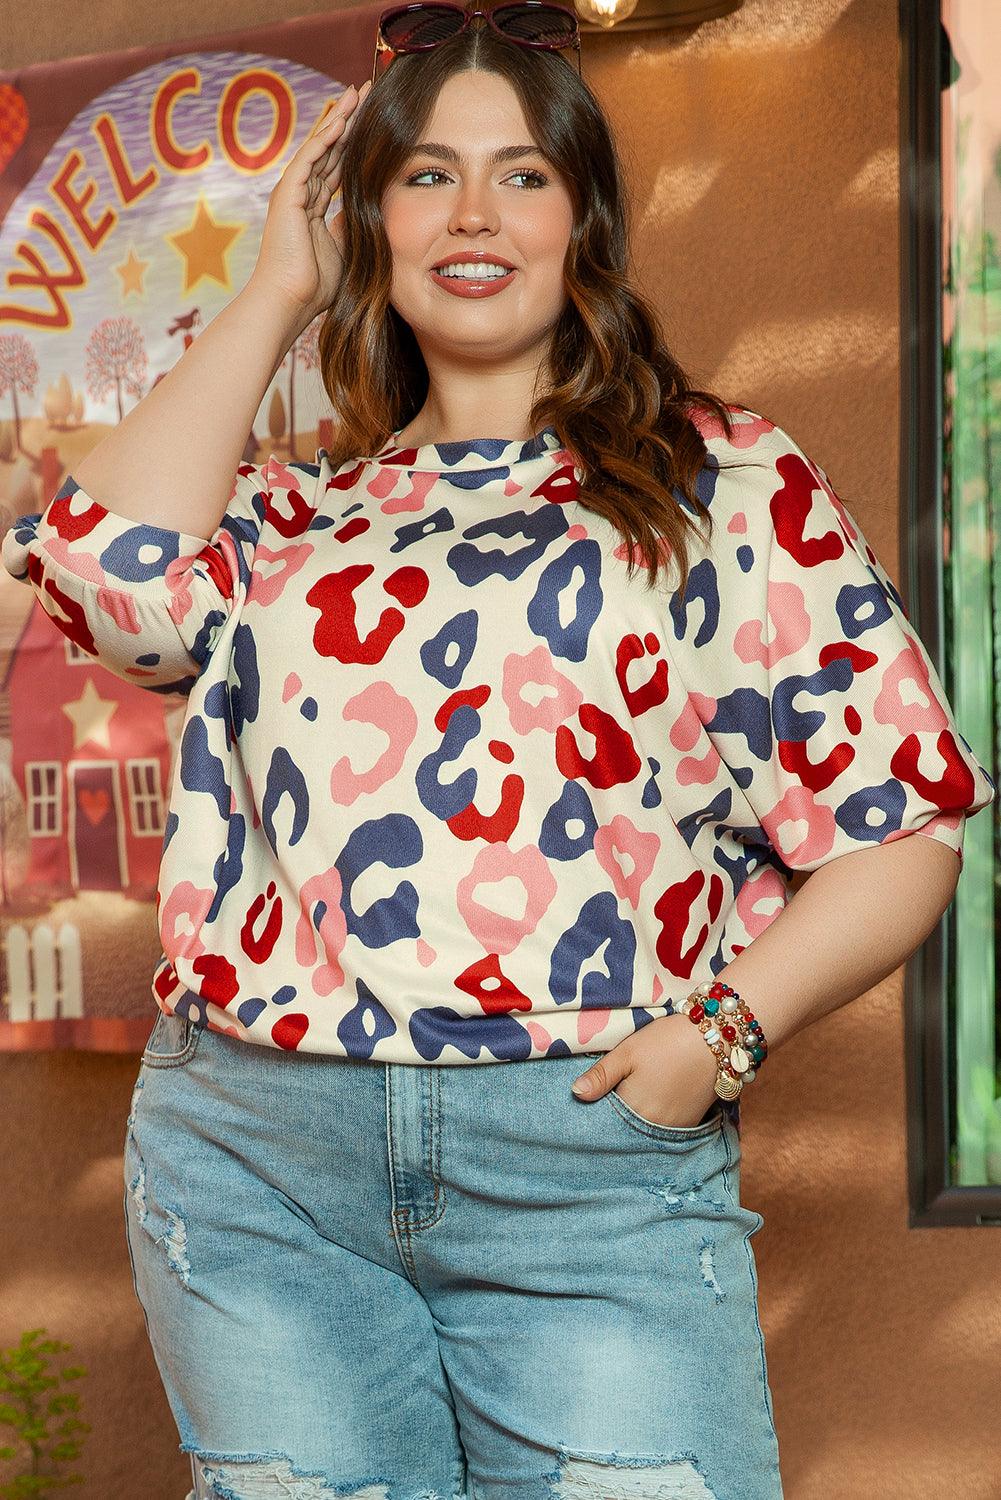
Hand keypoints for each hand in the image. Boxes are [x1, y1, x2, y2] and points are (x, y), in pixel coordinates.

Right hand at [249, 79, 371, 328]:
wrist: (289, 302)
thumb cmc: (314, 288)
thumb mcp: (344, 250)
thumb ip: (352, 225)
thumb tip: (371, 209)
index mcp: (313, 209)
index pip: (337, 167)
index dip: (354, 144)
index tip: (374, 123)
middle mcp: (300, 196)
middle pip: (329, 149)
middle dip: (348, 121)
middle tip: (367, 94)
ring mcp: (291, 194)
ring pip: (319, 148)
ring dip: (338, 120)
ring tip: (357, 94)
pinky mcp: (286, 197)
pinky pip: (308, 160)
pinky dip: (324, 139)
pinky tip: (341, 120)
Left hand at [571, 1014, 719, 1128]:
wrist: (716, 1038)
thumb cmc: (667, 1041)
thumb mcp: (628, 1052)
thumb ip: (601, 1075)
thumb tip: (576, 1094)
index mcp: (634, 1109)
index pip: (605, 1120)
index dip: (596, 1110)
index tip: (588, 1101)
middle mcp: (654, 1126)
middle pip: (625, 1128)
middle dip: (615, 1118)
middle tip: (609, 1097)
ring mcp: (674, 1127)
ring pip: (645, 1129)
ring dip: (636, 1119)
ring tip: (633, 1097)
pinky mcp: (690, 1123)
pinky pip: (664, 1128)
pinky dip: (655, 1119)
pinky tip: (652, 1101)